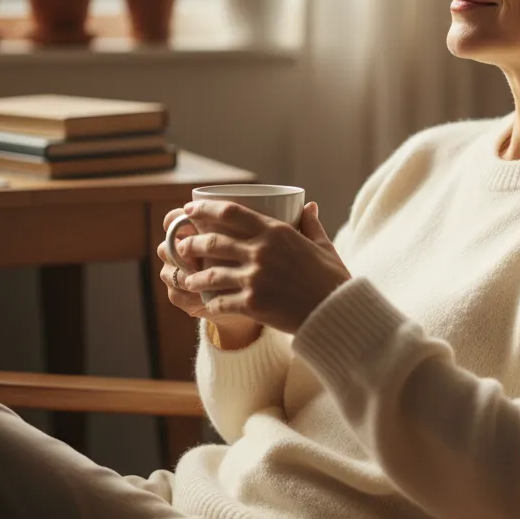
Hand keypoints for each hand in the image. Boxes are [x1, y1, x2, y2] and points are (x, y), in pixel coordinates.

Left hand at [159, 200, 352, 334]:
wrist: (337, 313)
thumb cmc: (331, 278)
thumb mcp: (323, 245)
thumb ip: (311, 223)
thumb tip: (308, 205)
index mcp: (276, 232)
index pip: (231, 212)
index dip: (204, 210)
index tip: (189, 211)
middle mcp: (262, 251)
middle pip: (213, 241)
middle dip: (191, 243)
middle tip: (182, 246)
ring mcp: (255, 278)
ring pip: (210, 273)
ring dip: (193, 276)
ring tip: (186, 278)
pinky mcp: (252, 304)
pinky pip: (219, 302)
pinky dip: (208, 304)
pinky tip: (203, 305)